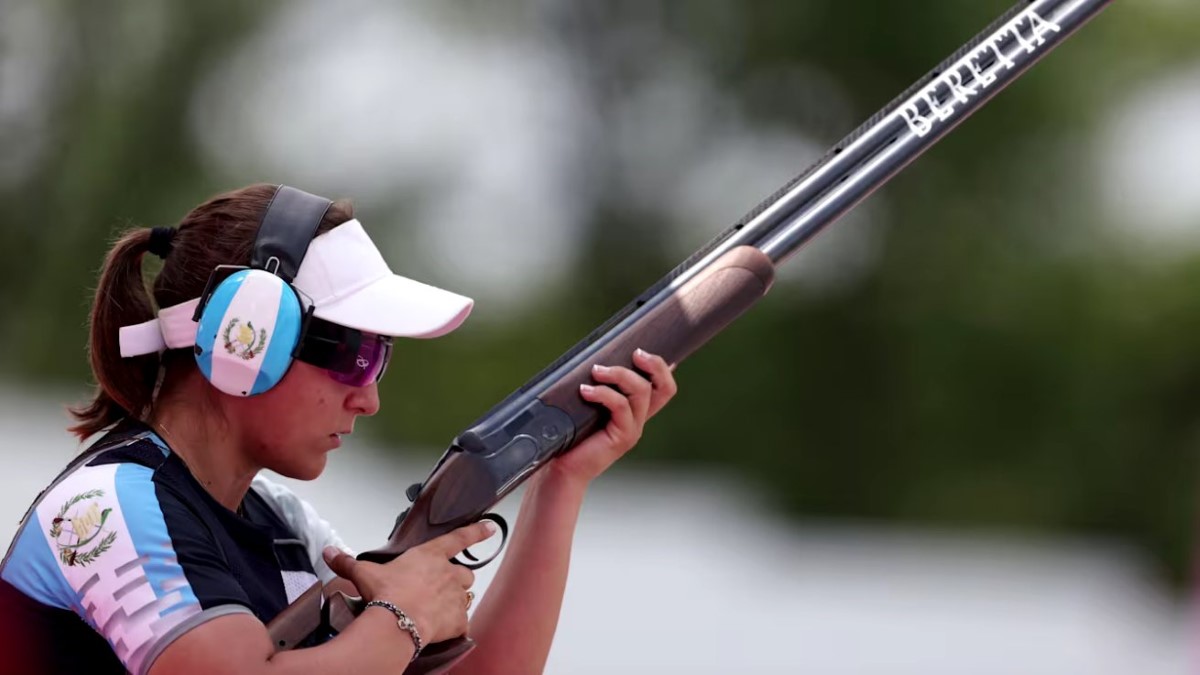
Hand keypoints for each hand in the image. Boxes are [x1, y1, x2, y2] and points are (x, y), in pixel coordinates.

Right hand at [322, 521, 495, 644]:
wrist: (396, 622)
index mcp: (430, 556)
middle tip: (438, 590)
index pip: (460, 538)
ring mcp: (456, 597)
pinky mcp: (458, 620)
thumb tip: (330, 552)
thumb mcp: (364, 574)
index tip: (491, 527)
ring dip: (456, 601)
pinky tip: (442, 629)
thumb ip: (348, 562)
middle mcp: (448, 573)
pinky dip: (455, 626)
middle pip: (464, 573)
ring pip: (465, 596)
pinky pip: (462, 622)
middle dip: (455, 580)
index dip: (477, 532)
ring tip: (438, 610)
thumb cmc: (385, 594)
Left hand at [555, 348, 677, 483]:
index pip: (663, 388)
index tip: (646, 351)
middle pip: (664, 388)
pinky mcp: (622, 437)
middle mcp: (639, 419)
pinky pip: (621, 406)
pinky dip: (603, 393)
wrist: (562, 468)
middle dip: (654, 364)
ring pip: (642, 391)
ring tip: (596, 371)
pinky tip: (585, 391)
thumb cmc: (570, 433)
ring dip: (619, 375)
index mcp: (635, 411)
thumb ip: (597, 386)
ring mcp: (633, 429)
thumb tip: (593, 359)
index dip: (664, 368)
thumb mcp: (587, 404)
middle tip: (635, 353)